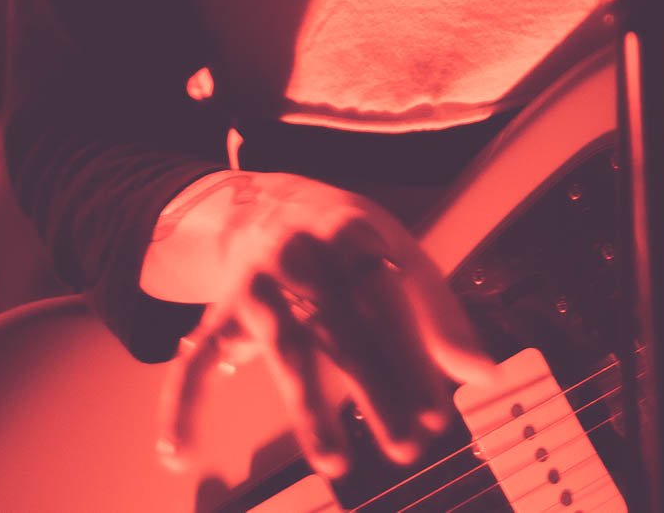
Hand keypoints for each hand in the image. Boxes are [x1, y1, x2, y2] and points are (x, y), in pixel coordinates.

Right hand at [156, 173, 494, 479]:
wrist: (263, 202)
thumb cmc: (347, 241)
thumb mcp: (397, 252)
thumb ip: (439, 313)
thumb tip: (485, 375)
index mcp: (352, 234)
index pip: (388, 296)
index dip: (415, 354)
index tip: (442, 413)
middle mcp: (302, 255)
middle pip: (343, 328)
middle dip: (377, 388)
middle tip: (408, 445)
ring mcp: (257, 286)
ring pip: (283, 349)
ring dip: (308, 407)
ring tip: (335, 460)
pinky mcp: (219, 315)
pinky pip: (195, 361)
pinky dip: (181, 406)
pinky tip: (178, 453)